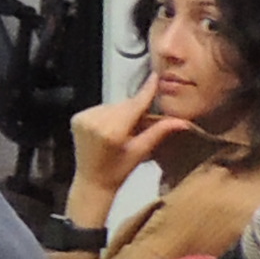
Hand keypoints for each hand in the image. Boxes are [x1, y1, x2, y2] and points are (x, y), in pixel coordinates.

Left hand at [68, 88, 204, 212]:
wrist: (91, 181)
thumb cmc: (118, 171)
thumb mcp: (141, 151)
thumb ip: (159, 131)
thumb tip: (183, 121)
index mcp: (112, 131)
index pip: (134, 104)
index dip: (146, 91)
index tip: (155, 76)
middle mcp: (95, 121)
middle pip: (125, 104)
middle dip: (135, 110)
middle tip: (140, 124)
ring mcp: (83, 118)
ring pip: (113, 105)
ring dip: (121, 113)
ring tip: (122, 131)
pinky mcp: (77, 118)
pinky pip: (100, 108)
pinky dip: (108, 115)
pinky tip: (108, 129)